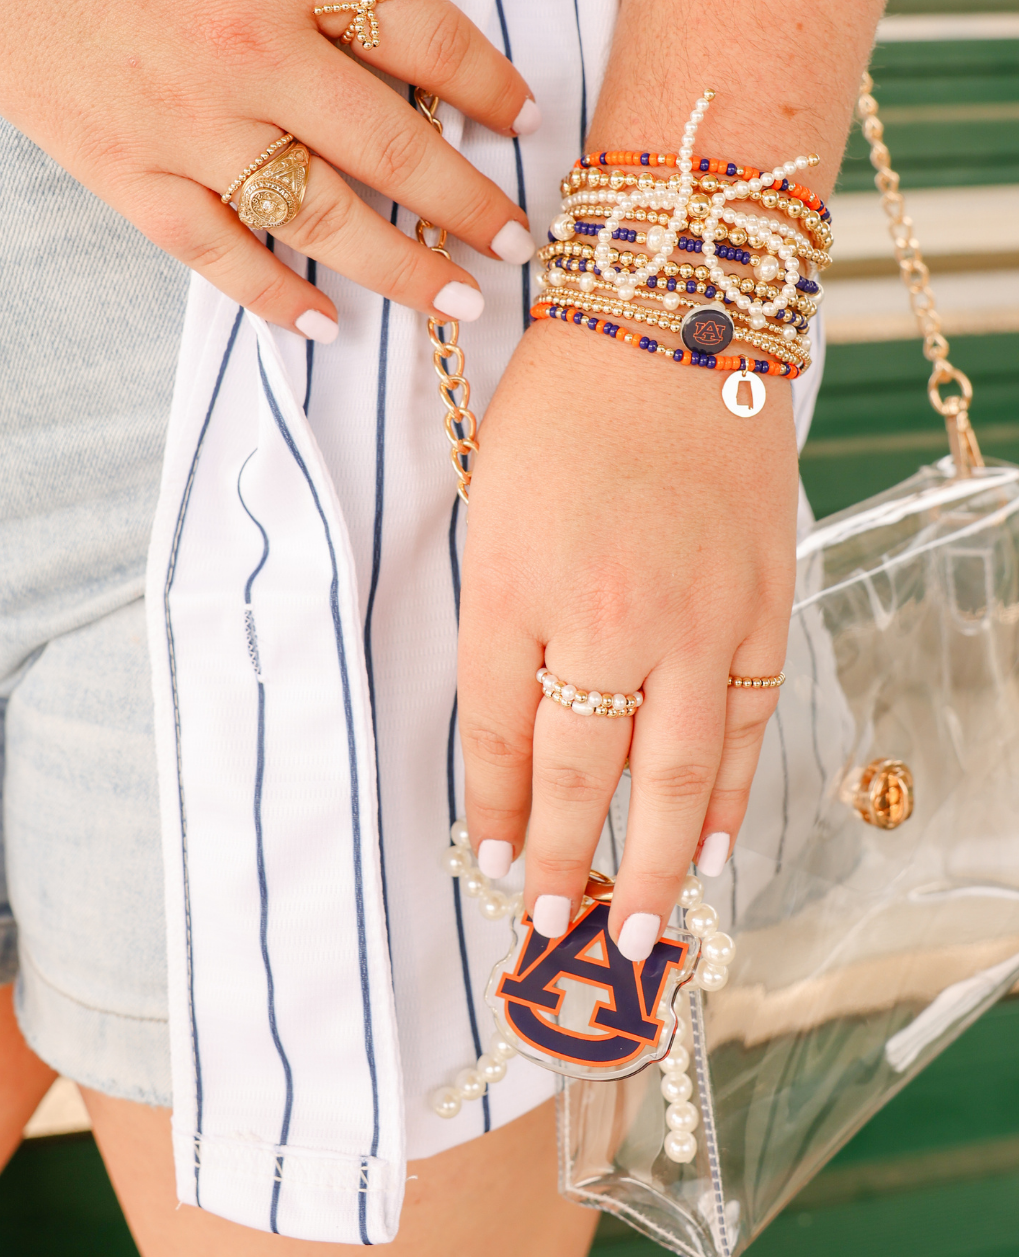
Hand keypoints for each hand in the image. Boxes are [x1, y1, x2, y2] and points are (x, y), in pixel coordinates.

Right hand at [0, 0, 537, 336]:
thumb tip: (421, 0)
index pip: (431, 42)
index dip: (494, 87)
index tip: (527, 121)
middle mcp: (255, 51)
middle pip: (396, 148)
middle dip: (472, 202)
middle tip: (520, 239)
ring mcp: (187, 121)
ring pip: (321, 218)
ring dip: (402, 267)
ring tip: (456, 300)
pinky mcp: (124, 169)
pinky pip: (216, 252)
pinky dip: (273, 294)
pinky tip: (324, 322)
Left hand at [456, 316, 798, 956]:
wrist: (674, 321)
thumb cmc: (563, 412)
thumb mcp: (493, 510)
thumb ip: (500, 624)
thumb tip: (513, 736)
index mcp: (516, 585)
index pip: (496, 735)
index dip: (497, 816)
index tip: (495, 872)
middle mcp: (606, 615)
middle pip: (582, 775)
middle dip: (566, 869)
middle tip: (553, 935)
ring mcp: (697, 615)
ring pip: (675, 774)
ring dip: (653, 866)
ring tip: (637, 936)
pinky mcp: (764, 601)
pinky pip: (747, 724)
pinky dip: (729, 796)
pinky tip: (710, 850)